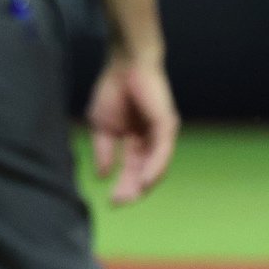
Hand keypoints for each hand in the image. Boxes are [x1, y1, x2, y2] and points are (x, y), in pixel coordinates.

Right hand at [86, 56, 178, 204]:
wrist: (124, 65)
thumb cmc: (114, 91)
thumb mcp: (102, 126)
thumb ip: (103, 151)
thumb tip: (102, 176)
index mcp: (136, 142)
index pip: (132, 169)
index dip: (122, 185)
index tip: (112, 202)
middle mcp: (151, 141)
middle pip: (144, 172)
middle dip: (132, 189)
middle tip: (120, 203)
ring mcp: (161, 135)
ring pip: (155, 167)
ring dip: (143, 184)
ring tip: (131, 197)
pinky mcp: (167, 126)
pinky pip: (161, 153)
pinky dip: (153, 169)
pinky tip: (143, 181)